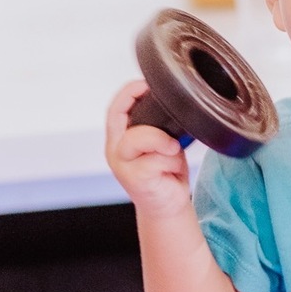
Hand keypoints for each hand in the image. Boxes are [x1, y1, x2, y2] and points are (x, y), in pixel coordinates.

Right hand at [105, 79, 191, 219]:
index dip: (128, 93)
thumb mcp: (161, 144)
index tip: (144, 84)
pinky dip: (171, 160)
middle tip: (166, 129)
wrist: (167, 207)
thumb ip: (159, 127)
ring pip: (141, 137)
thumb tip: (175, 107)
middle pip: (121, 118)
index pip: (115, 110)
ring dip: (165, 143)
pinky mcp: (135, 178)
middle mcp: (116, 151)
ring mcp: (122, 165)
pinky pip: (156, 158)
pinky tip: (172, 170)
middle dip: (146, 114)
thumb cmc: (164, 174)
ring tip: (172, 153)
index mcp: (119, 139)